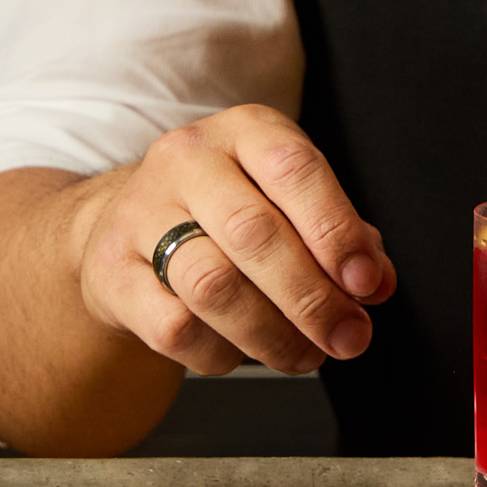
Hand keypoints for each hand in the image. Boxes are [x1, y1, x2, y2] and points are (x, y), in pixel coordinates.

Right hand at [71, 105, 395, 377]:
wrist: (125, 227)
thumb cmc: (225, 213)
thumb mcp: (288, 202)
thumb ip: (341, 236)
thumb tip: (375, 282)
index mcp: (245, 131)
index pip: (295, 170)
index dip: (336, 232)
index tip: (366, 284)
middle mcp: (188, 160)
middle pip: (254, 234)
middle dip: (311, 299)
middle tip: (346, 337)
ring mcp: (141, 212)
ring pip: (213, 285)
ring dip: (272, 335)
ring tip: (304, 355)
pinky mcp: (110, 269)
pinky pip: (175, 327)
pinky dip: (221, 353)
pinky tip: (241, 352)